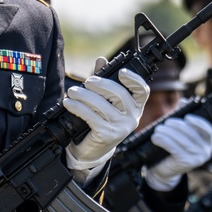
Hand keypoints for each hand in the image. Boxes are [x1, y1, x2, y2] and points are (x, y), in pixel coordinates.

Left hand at [64, 57, 148, 175]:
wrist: (92, 150)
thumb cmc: (99, 121)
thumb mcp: (104, 101)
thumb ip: (103, 80)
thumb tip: (101, 60)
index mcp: (135, 106)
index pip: (143, 91)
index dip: (134, 79)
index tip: (121, 72)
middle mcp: (132, 117)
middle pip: (119, 94)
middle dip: (100, 84)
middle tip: (87, 82)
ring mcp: (120, 128)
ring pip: (102, 105)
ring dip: (84, 95)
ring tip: (72, 92)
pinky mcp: (107, 135)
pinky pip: (91, 116)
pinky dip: (77, 107)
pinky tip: (69, 103)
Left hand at [144, 115, 211, 190]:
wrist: (164, 170)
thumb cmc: (173, 149)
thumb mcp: (180, 134)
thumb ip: (183, 118)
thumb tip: (183, 101)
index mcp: (207, 143)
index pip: (208, 131)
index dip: (198, 122)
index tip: (187, 116)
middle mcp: (205, 152)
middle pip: (193, 135)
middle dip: (178, 126)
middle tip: (166, 121)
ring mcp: (196, 159)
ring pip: (183, 141)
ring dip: (169, 133)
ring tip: (158, 129)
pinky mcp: (185, 163)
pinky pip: (175, 149)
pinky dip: (164, 141)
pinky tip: (156, 138)